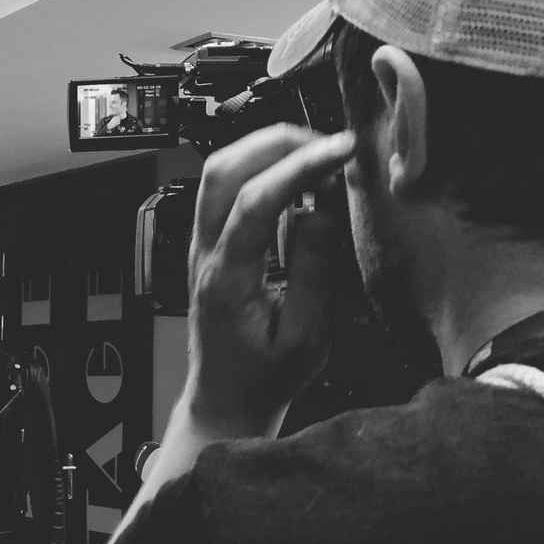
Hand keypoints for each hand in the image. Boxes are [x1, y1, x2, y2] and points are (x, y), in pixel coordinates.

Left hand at [184, 126, 356, 433]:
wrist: (227, 400)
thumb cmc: (263, 378)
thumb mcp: (306, 336)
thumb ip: (315, 271)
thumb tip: (324, 211)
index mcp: (227, 279)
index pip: (254, 201)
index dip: (300, 167)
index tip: (341, 151)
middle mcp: (206, 255)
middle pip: (223, 169)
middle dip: (280, 143)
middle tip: (330, 148)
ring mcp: (202, 247)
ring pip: (219, 172)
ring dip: (268, 151)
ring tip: (318, 159)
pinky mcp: (211, 245)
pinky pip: (226, 190)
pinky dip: (263, 169)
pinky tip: (298, 179)